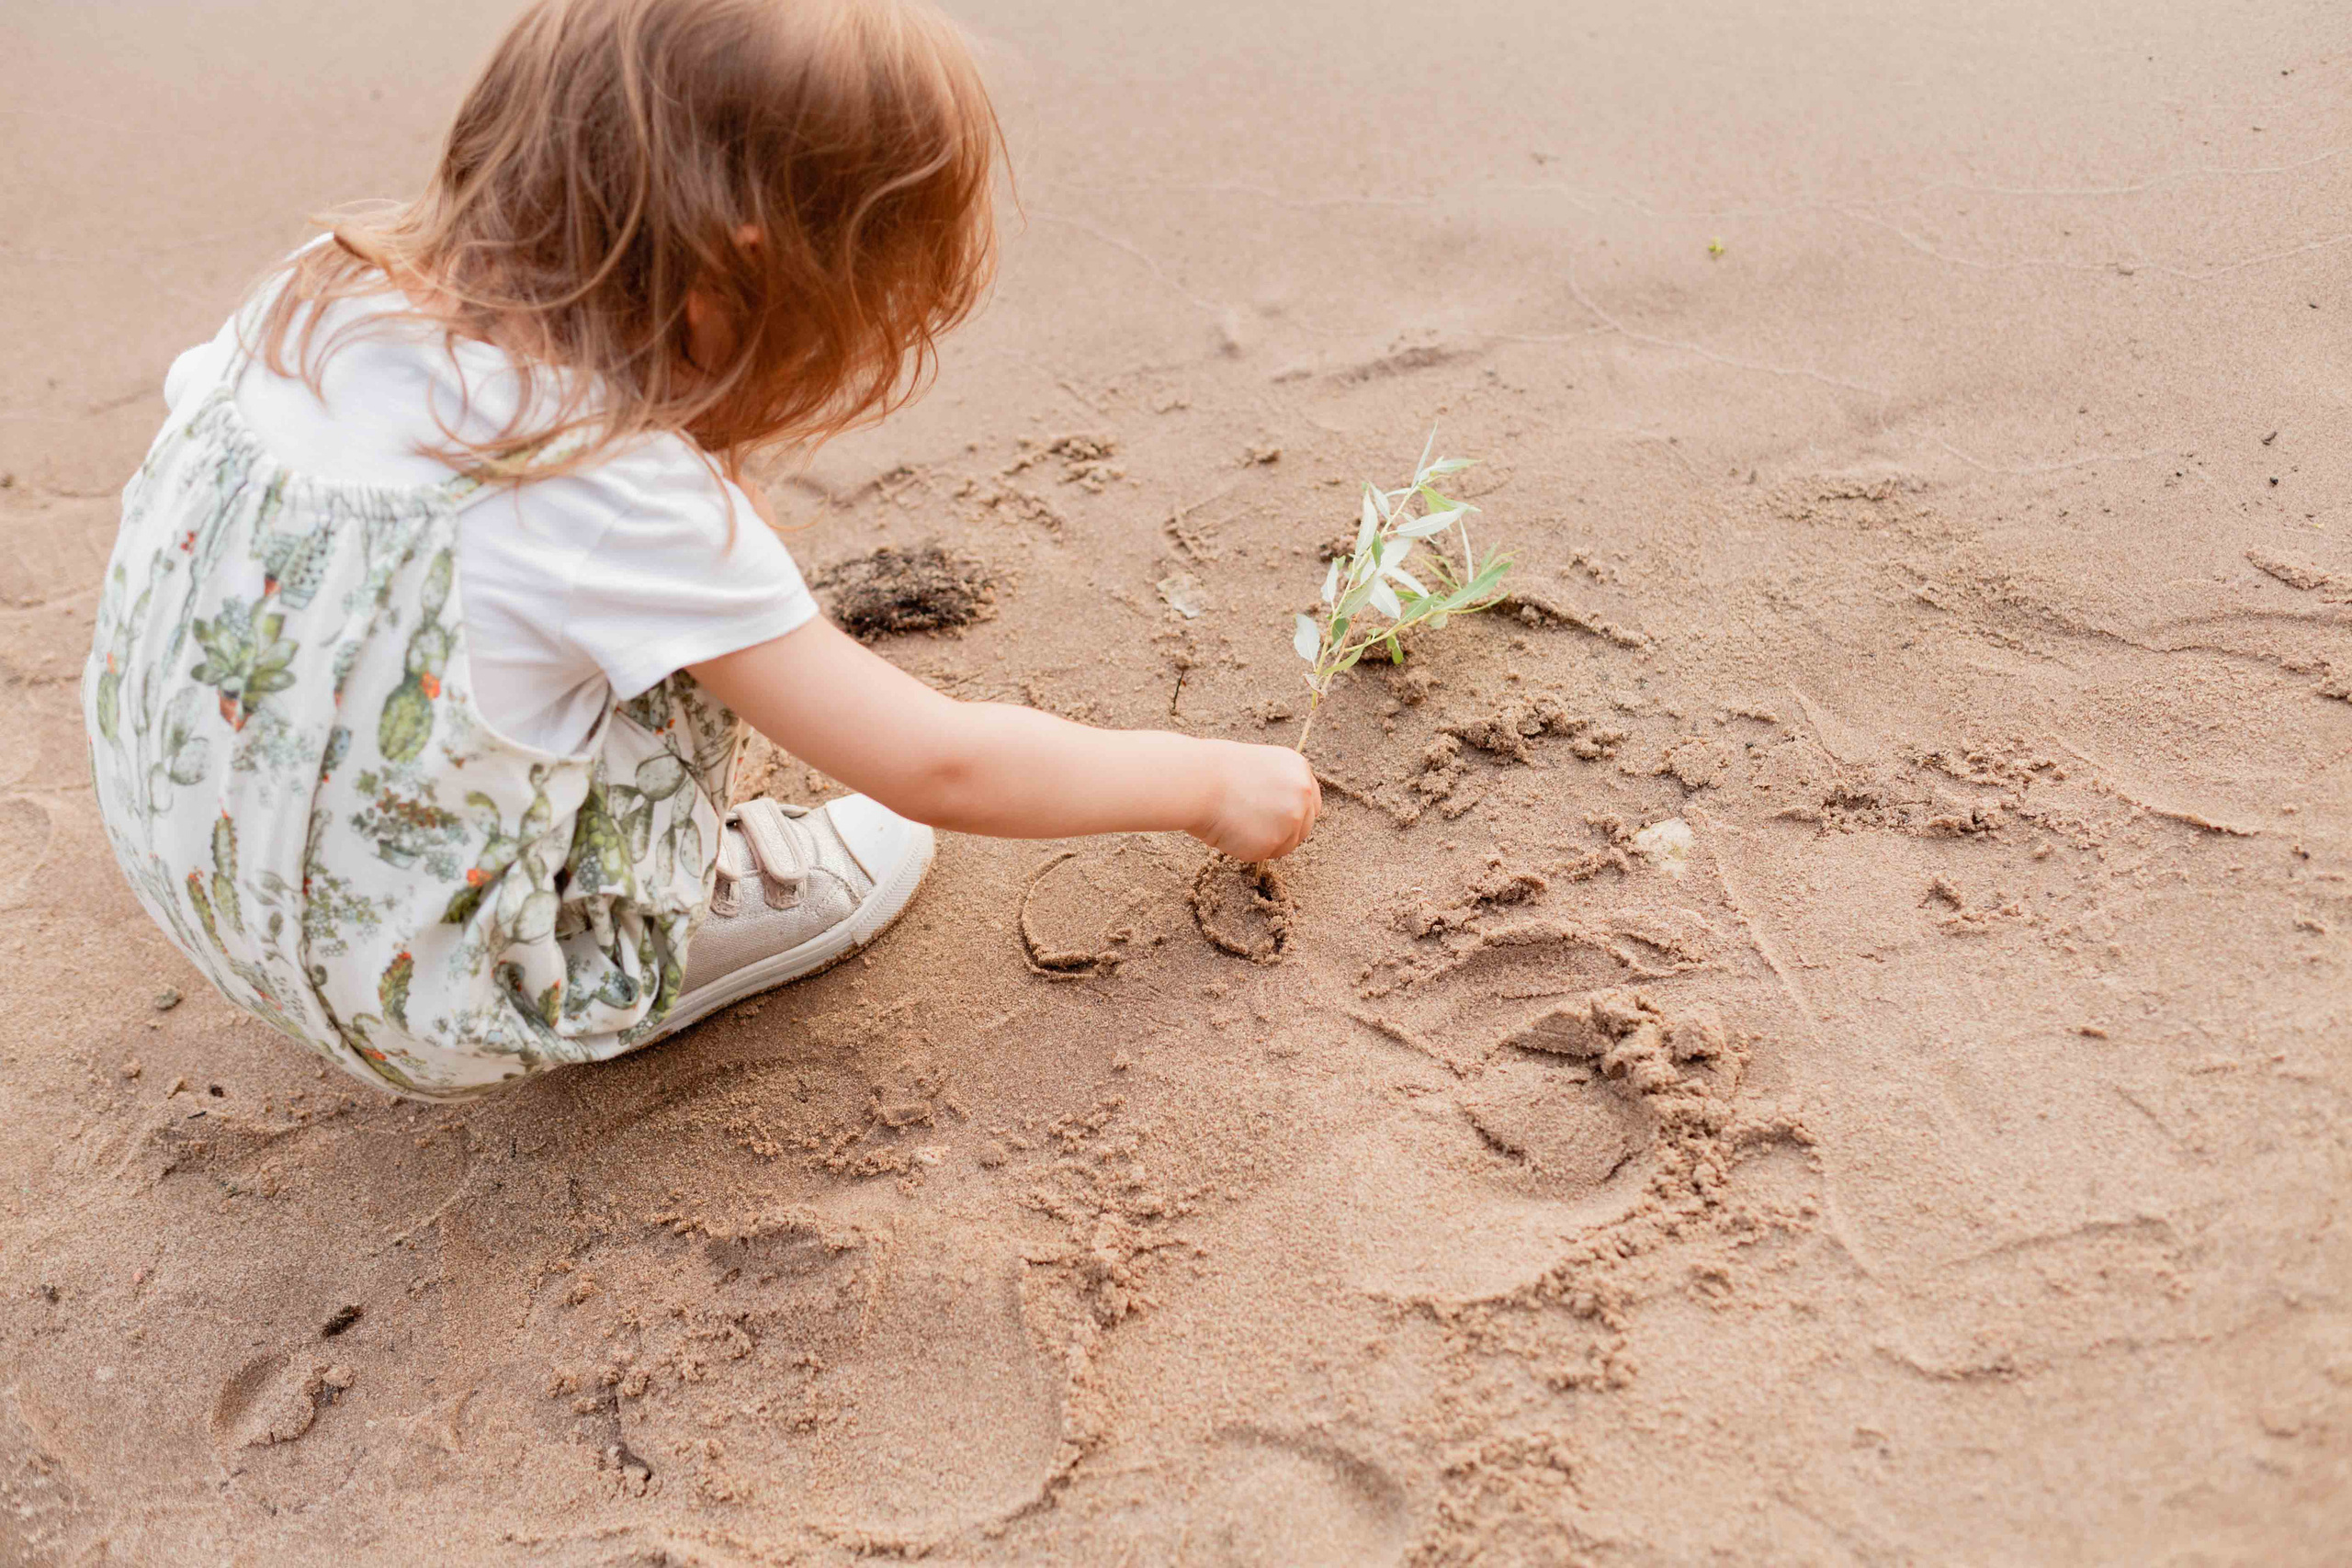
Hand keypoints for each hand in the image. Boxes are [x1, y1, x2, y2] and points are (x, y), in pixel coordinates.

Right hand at [1194, 741, 1320, 860]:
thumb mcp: (1258, 768)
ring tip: (1235, 823)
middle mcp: (1303, 793)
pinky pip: (1264, 854)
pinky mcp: (1275, 841)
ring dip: (1265, 842)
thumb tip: (1280, 812)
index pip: (1310, 801)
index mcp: (1298, 769)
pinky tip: (1230, 831)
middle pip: (1304, 827)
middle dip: (1284, 832)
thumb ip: (1277, 788)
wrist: (1198, 781)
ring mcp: (1292, 818)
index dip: (1293, 813)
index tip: (1278, 820)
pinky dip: (1247, 849)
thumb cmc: (1215, 772)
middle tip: (1254, 829)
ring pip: (1286, 845)